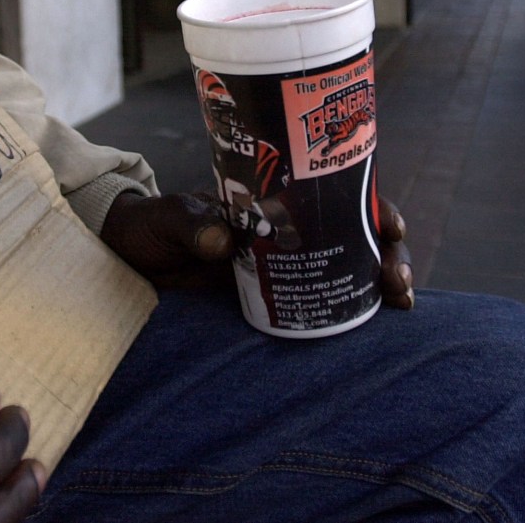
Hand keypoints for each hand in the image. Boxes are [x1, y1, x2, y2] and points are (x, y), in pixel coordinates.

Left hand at [100, 190, 415, 308]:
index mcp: (270, 200)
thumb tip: (221, 241)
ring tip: (400, 304)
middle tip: (399, 280)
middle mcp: (286, 230)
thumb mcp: (166, 219)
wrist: (125, 260)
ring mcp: (282, 268)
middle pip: (352, 235)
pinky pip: (316, 308)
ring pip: (344, 272)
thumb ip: (189, 225)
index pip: (334, 195)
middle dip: (386, 254)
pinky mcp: (269, 303)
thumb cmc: (147, 227)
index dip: (371, 206)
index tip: (391, 225)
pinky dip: (345, 315)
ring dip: (376, 285)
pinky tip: (371, 329)